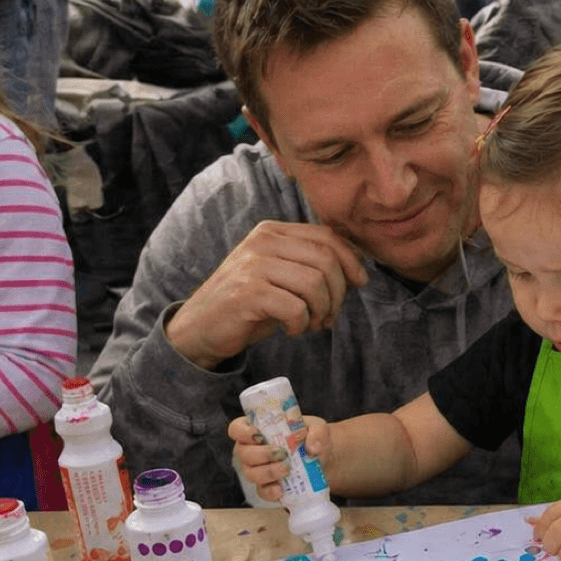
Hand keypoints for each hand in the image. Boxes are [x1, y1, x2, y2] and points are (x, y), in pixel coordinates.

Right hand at [168, 221, 369, 370]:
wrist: (200, 328)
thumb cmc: (248, 304)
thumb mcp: (280, 276)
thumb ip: (310, 265)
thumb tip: (358, 271)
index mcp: (272, 231)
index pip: (326, 236)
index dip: (351, 260)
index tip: (359, 283)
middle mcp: (262, 242)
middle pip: (326, 260)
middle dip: (338, 293)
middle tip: (328, 316)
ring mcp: (253, 266)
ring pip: (314, 284)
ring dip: (321, 312)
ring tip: (311, 324)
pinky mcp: (247, 293)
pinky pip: (296, 308)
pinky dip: (301, 324)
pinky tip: (291, 329)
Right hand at [228, 413, 330, 503]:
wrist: (322, 459)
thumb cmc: (310, 438)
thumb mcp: (317, 427)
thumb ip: (317, 432)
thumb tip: (312, 448)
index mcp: (255, 429)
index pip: (237, 429)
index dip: (242, 432)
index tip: (258, 435)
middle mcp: (251, 449)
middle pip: (243, 453)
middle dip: (261, 454)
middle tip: (281, 453)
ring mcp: (256, 470)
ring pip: (251, 473)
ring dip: (267, 472)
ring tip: (286, 469)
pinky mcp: (266, 486)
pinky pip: (262, 491)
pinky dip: (270, 491)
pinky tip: (281, 489)